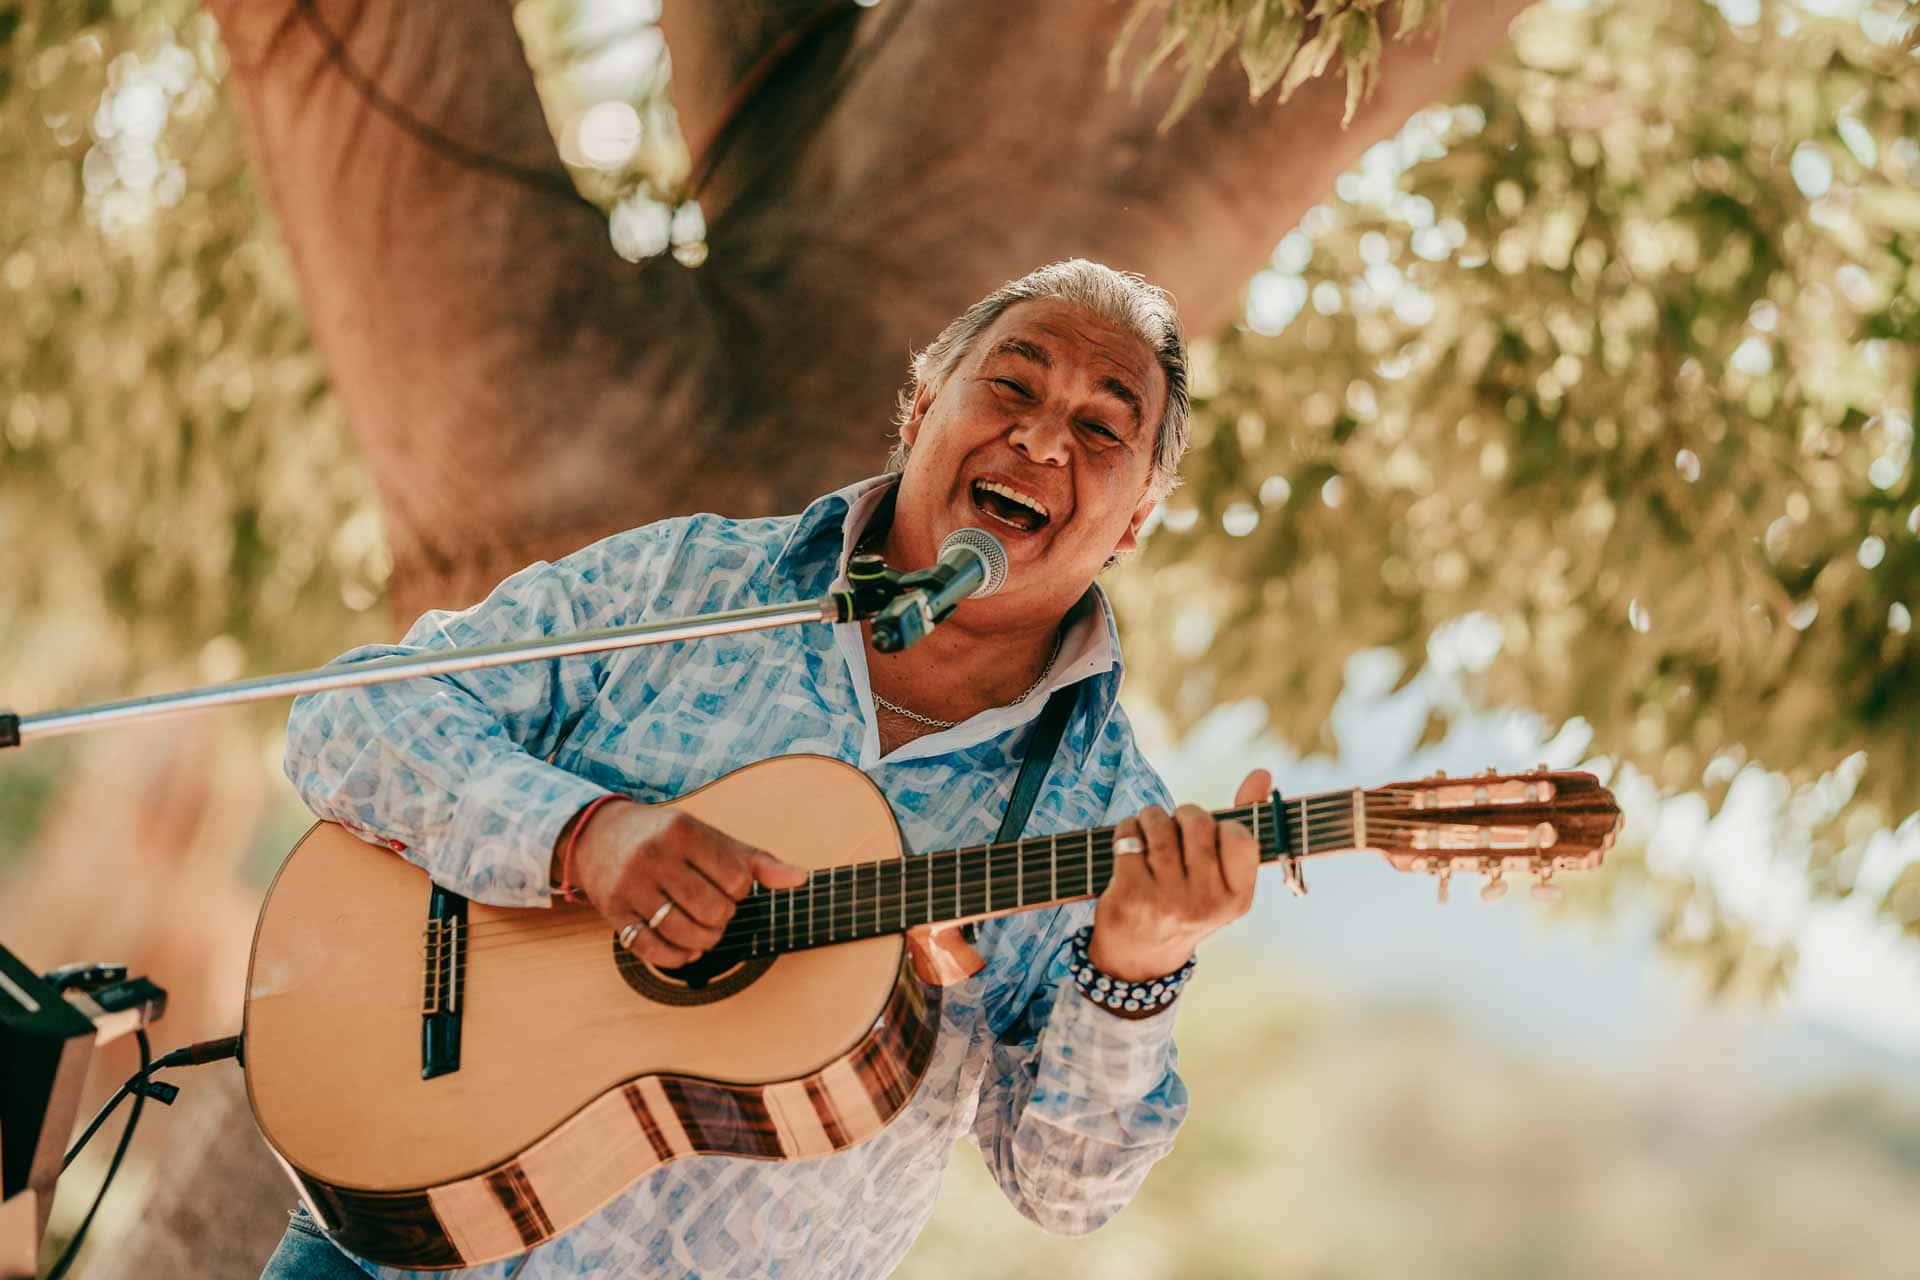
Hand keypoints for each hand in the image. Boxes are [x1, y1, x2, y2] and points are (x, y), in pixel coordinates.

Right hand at [564, 799, 807, 968]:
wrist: (599, 834)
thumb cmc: (668, 837)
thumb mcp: (712, 838)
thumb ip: (757, 861)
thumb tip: (801, 879)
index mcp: (684, 831)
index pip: (735, 879)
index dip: (740, 892)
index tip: (729, 886)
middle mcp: (655, 855)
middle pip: (712, 910)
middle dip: (722, 918)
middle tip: (716, 910)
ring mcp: (631, 884)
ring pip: (684, 933)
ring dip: (705, 941)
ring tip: (705, 930)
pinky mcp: (614, 911)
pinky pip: (652, 950)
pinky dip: (677, 958)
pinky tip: (686, 949)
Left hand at [1088, 769, 1270, 988]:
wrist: (1140, 954)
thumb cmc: (1187, 901)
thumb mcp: (1222, 876)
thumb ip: (1244, 822)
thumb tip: (1262, 773)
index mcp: (1237, 898)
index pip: (1240, 837)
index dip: (1221, 827)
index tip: (1209, 839)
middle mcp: (1205, 902)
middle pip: (1198, 822)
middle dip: (1183, 814)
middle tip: (1175, 828)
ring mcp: (1168, 900)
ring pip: (1161, 825)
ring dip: (1151, 818)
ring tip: (1150, 830)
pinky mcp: (1132, 894)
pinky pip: (1130, 837)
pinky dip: (1127, 830)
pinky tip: (1130, 843)